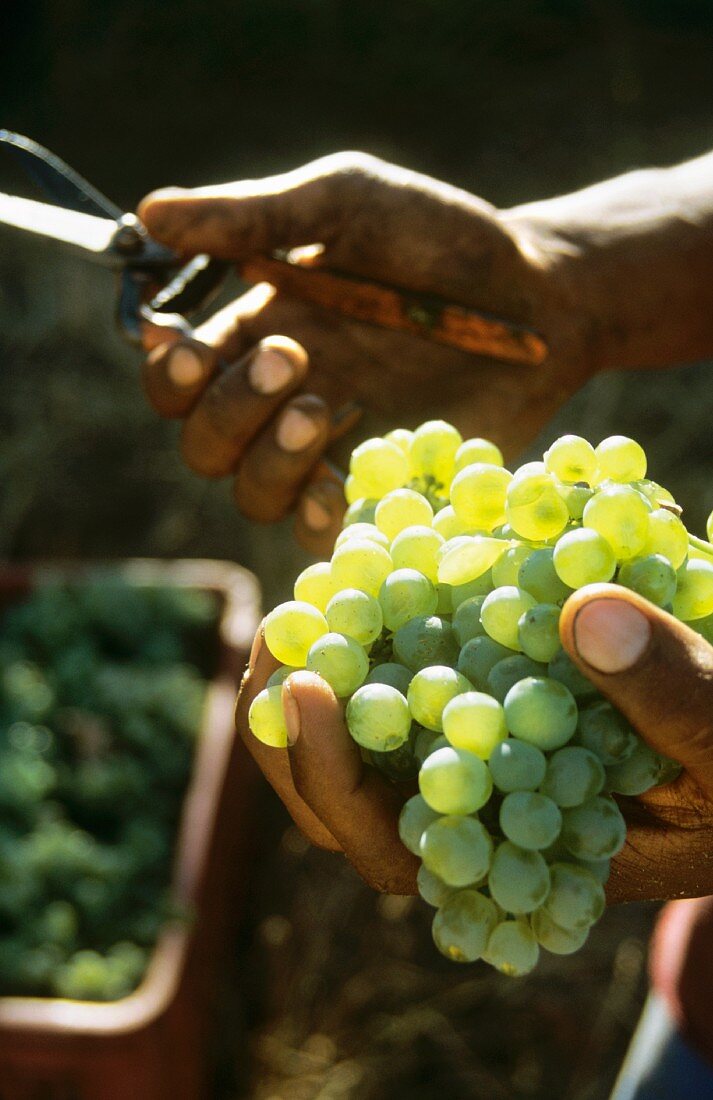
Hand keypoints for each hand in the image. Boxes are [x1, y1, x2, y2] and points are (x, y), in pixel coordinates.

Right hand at [137, 153, 594, 551]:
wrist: (541, 294)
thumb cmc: (439, 240)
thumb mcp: (347, 203)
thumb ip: (255, 215)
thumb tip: (148, 213)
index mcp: (259, 331)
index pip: (177, 380)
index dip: (170, 377)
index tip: (191, 348)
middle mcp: (283, 400)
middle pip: (204, 446)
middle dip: (227, 411)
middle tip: (293, 357)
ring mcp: (333, 450)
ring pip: (252, 493)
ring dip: (267, 460)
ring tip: (320, 407)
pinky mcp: (382, 486)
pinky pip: (323, 530)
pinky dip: (315, 518)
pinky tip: (337, 489)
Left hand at [236, 584, 712, 901]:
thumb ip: (672, 694)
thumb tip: (584, 616)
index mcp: (509, 854)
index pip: (388, 845)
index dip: (332, 779)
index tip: (306, 689)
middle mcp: (473, 808)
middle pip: (339, 794)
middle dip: (288, 719)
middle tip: (281, 626)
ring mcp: (468, 745)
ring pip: (357, 729)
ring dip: (320, 658)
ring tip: (311, 581)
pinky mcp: (477, 685)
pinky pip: (401, 665)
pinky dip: (376, 614)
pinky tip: (369, 547)